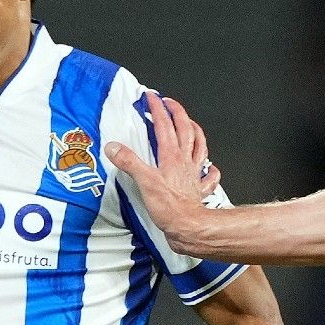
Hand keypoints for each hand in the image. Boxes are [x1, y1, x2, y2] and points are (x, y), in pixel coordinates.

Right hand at [104, 93, 220, 250]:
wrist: (189, 227)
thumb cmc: (170, 208)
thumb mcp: (144, 182)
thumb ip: (129, 162)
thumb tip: (114, 147)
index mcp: (171, 157)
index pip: (164, 125)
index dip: (157, 109)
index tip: (151, 97)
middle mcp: (185, 162)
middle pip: (185, 129)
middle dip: (177, 112)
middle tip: (169, 103)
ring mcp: (193, 174)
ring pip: (199, 146)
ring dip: (195, 132)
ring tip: (191, 124)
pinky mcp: (197, 190)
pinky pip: (208, 177)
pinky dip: (210, 170)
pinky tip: (210, 168)